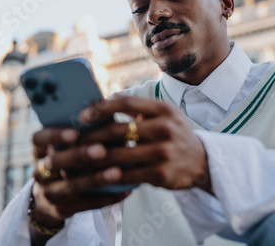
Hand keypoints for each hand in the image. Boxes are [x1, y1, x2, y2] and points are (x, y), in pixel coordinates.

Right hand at [31, 127, 130, 225]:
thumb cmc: (68, 159)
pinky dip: (106, 197)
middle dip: (79, 156)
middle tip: (102, 150)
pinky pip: (86, 204)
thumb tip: (111, 114)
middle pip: (55, 162)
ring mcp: (48, 192)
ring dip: (95, 179)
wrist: (49, 199)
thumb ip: (84, 131)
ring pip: (70, 186)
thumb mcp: (67, 146)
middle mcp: (39, 171)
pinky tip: (125, 190)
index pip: (39, 139)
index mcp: (40, 149)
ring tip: (117, 172)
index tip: (75, 133)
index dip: (55, 135)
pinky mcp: (62, 210)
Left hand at [79, 95, 211, 190]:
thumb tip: (109, 98)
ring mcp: (164, 152)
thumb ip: (139, 107)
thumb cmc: (174, 134)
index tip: (82, 115)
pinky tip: (95, 175)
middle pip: (120, 130)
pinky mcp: (161, 174)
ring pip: (120, 155)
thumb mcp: (164, 114)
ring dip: (95, 157)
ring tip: (78, 158)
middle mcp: (165, 128)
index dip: (102, 108)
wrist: (201, 161)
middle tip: (73, 140)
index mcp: (163, 110)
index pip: (127, 103)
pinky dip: (110, 175)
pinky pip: (128, 175)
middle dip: (92, 135)